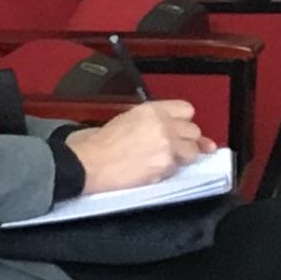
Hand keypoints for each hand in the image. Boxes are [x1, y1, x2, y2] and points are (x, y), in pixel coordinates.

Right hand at [64, 98, 202, 195]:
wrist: (87, 163)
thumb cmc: (93, 144)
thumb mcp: (122, 119)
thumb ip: (146, 122)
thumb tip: (158, 132)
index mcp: (150, 110)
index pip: (186, 109)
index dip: (183, 120)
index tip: (181, 127)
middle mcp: (163, 125)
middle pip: (193, 130)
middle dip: (185, 139)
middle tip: (173, 146)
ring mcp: (167, 146)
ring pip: (192, 151)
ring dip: (181, 156)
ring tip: (163, 160)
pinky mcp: (166, 165)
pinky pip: (178, 168)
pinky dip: (169, 170)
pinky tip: (154, 170)